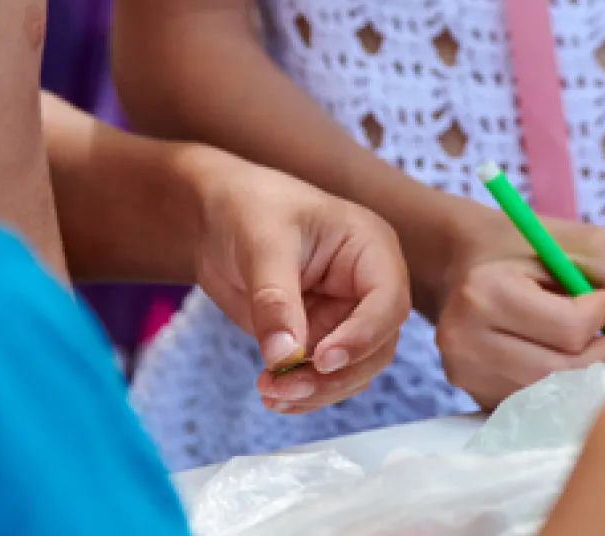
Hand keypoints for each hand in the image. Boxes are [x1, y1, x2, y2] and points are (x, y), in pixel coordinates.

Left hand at [184, 149, 410, 412]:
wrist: (216, 216)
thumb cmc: (249, 209)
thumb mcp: (262, 247)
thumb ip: (276, 302)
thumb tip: (283, 357)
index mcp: (372, 251)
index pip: (388, 302)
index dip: (362, 336)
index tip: (320, 360)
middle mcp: (369, 288)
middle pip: (377, 345)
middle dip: (334, 374)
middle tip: (285, 387)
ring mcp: (346, 315)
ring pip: (355, 369)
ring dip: (317, 390)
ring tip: (271, 394)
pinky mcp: (320, 335)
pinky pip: (324, 375)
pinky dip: (303, 391)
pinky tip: (273, 395)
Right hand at [429, 211, 604, 409]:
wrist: (463, 264)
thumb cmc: (529, 249)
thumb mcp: (585, 243)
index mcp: (485, 292)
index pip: (570, 328)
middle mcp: (465, 341)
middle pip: (563, 372)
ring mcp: (467, 376)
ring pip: (556, 397)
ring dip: (594, 378)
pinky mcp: (477, 397)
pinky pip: (542, 410)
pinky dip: (572, 392)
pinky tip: (576, 367)